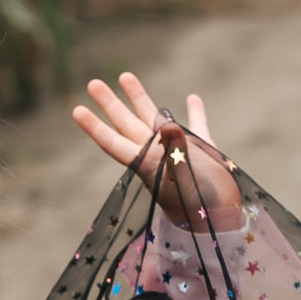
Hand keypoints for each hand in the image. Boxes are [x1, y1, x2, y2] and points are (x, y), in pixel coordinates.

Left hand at [72, 72, 242, 229]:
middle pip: (127, 125)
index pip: (114, 142)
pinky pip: (196, 127)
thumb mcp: (183, 181)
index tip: (77, 110)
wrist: (223, 223)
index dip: (95, 127)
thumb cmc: (199, 208)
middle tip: (93, 83)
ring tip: (126, 76)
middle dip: (110, 104)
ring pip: (155, 119)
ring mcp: (179, 151)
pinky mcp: (203, 152)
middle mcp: (157, 154)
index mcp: (146, 164)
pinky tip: (192, 98)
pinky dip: (194, 112)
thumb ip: (174, 152)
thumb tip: (168, 125)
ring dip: (140, 98)